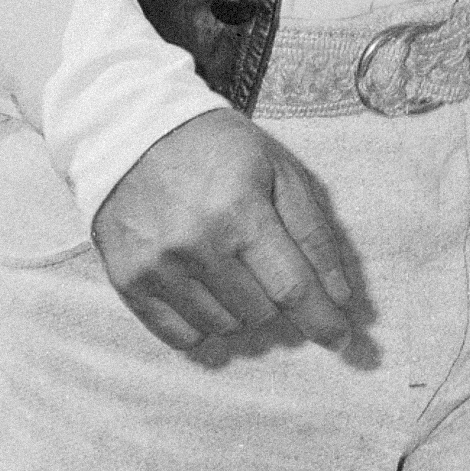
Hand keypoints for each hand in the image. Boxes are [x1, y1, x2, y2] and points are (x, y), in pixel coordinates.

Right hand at [90, 106, 367, 361]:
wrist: (132, 132)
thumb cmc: (218, 149)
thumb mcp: (278, 170)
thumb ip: (313, 233)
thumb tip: (338, 298)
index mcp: (238, 210)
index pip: (292, 288)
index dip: (323, 320)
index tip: (341, 339)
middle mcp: (195, 245)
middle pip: (261, 313)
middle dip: (274, 295)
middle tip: (262, 260)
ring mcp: (157, 267)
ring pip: (224, 328)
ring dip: (239, 309)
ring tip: (228, 265)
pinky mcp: (128, 282)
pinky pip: (183, 337)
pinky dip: (203, 323)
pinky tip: (203, 289)